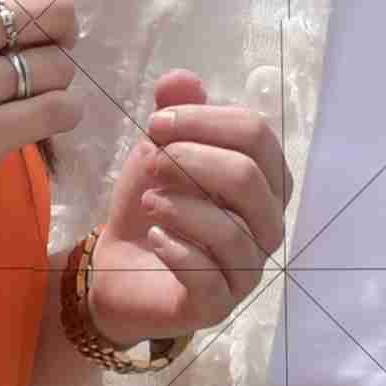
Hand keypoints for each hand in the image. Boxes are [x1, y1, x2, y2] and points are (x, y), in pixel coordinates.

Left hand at [78, 71, 286, 339]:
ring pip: (232, 230)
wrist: (117, 268)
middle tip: (151, 163)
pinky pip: (208, 274)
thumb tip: (182, 79)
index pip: (257, 135)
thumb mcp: (158, 149)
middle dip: (191, 161)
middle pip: (248, 178)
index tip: (156, 123)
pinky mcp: (219, 305)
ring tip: (149, 200)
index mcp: (265, 180)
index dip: (204, 121)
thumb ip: (175, 112)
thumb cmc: (153, 203)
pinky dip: (177, 249)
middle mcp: (268, 225)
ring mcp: (248, 269)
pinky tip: (154, 236)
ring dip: (181, 206)